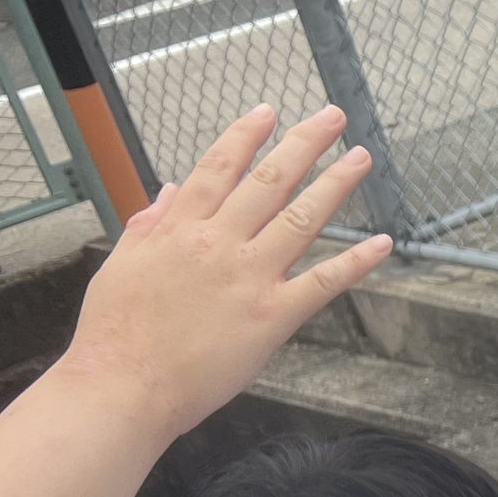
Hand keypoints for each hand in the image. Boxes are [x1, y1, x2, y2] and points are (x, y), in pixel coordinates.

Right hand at [55, 106, 392, 443]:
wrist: (124, 386)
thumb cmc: (114, 334)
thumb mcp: (121, 266)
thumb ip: (148, 226)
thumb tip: (169, 191)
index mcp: (178, 228)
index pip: (219, 167)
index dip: (247, 135)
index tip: (269, 111)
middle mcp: (217, 243)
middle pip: (268, 181)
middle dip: (304, 144)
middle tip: (333, 117)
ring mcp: (249, 278)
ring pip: (300, 218)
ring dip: (335, 185)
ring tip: (361, 158)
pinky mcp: (272, 317)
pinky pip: (322, 282)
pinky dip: (356, 262)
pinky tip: (382, 242)